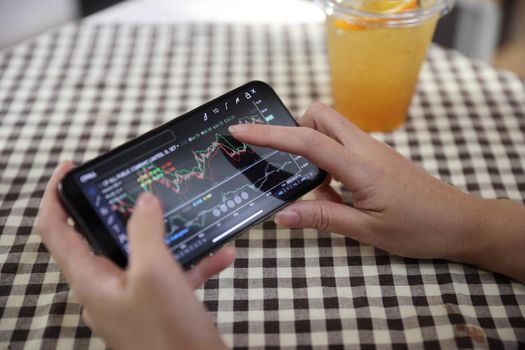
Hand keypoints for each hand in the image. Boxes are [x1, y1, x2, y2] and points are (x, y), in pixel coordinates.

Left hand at [37, 162, 232, 349]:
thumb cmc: (168, 336)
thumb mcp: (155, 273)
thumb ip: (145, 231)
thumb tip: (143, 201)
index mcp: (91, 281)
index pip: (56, 230)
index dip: (57, 195)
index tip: (71, 168)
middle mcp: (107, 289)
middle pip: (103, 238)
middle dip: (124, 210)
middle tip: (141, 188)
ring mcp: (133, 300)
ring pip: (144, 255)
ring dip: (168, 236)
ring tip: (189, 217)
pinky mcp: (158, 307)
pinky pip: (171, 276)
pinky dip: (193, 262)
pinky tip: (221, 254)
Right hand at [229, 103, 524, 281]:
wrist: (461, 222)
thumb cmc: (418, 229)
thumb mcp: (367, 230)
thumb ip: (323, 218)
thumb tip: (282, 214)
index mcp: (359, 165)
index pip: (306, 140)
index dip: (270, 133)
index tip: (240, 129)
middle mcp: (364, 148)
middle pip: (320, 116)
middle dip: (294, 129)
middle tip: (286, 163)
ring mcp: (373, 149)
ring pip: (332, 128)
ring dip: (312, 148)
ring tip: (313, 189)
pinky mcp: (378, 157)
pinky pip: (343, 145)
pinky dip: (328, 161)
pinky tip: (335, 194)